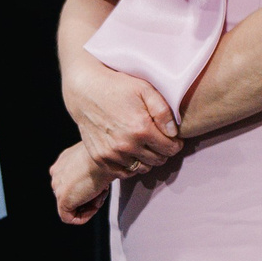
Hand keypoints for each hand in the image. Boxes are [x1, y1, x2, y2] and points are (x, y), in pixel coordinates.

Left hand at [50, 143, 108, 224]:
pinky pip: (69, 217)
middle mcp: (57, 173)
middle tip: (103, 189)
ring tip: (102, 193)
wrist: (105, 155)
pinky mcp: (63, 200)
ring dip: (89, 204)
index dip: (88, 186)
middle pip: (71, 193)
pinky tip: (95, 205)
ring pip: (71, 205)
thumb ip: (91, 168)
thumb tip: (98, 181)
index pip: (71, 181)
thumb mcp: (97, 158)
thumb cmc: (106, 155)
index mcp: (63, 161)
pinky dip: (84, 216)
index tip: (102, 184)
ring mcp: (58, 187)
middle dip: (89, 195)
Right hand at [62, 57, 180, 173]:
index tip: (174, 139)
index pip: (170, 148)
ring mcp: (112, 153)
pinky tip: (133, 154)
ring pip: (142, 168)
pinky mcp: (100, 158)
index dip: (176, 144)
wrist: (86, 91)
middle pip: (158, 160)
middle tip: (160, 141)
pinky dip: (131, 167)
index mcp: (141, 128)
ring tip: (146, 146)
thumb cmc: (118, 87)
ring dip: (148, 159)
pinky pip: (123, 173)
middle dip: (164, 152)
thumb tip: (173, 133)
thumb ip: (163, 112)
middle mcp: (126, 145)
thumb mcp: (145, 90)